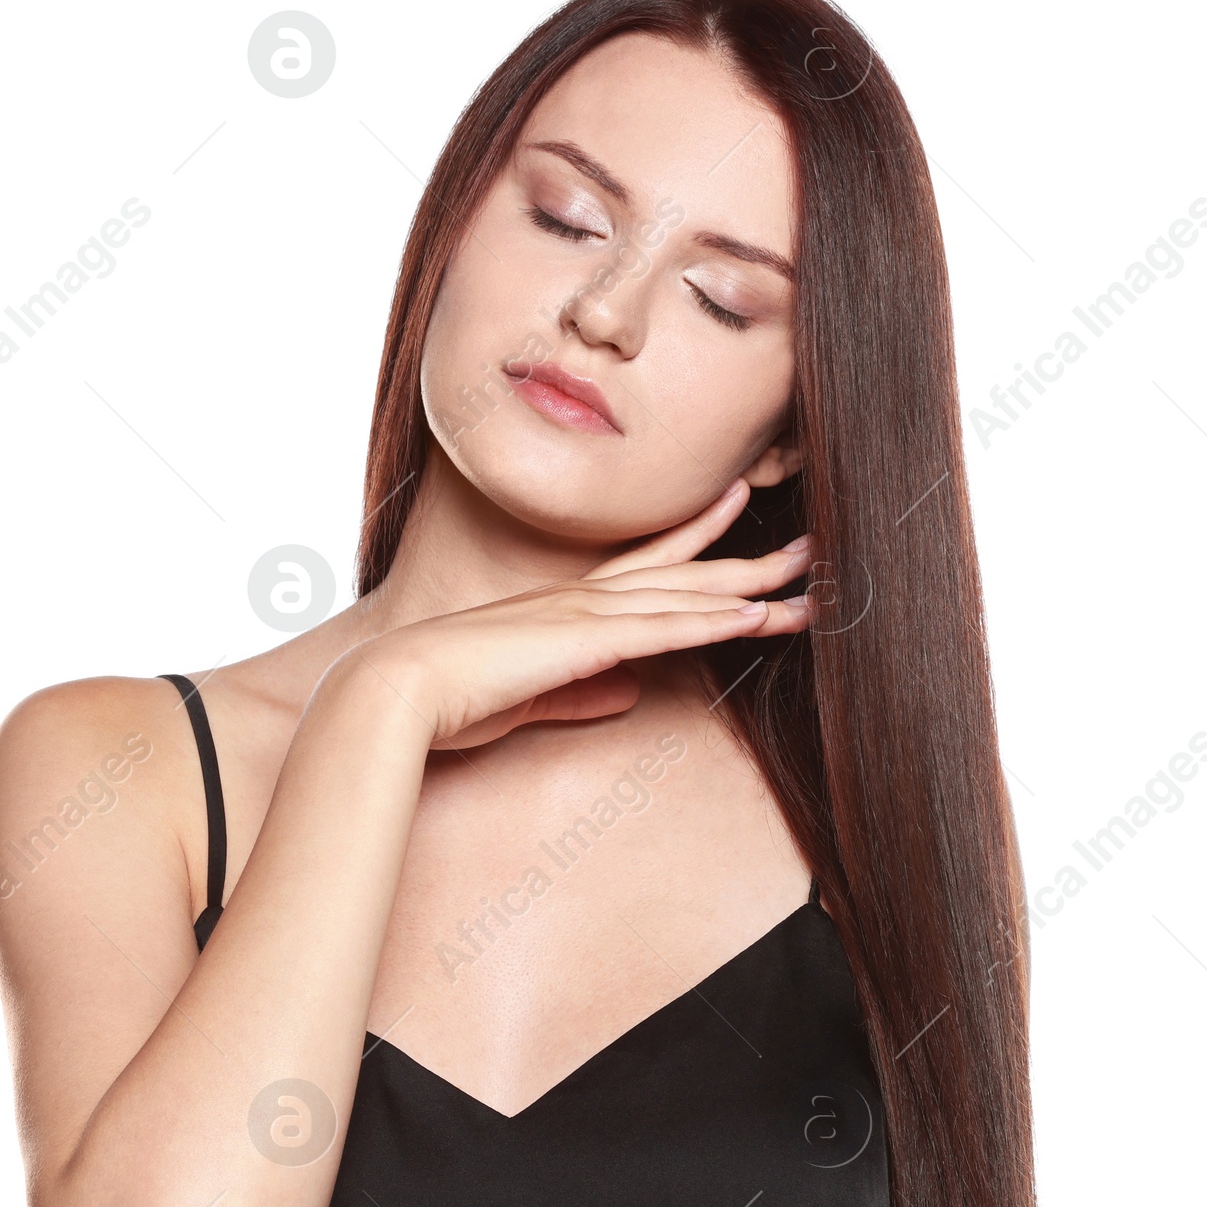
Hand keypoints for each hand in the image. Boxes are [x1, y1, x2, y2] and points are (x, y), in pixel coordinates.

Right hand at [359, 479, 811, 751]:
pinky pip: (663, 629)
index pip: (644, 564)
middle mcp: (582, 602)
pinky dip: (713, 621)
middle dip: (750, 560)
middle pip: (684, 574)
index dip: (696, 536)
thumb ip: (582, 693)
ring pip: (687, 596)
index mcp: (564, 610)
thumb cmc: (447, 700)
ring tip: (811, 581)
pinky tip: (759, 616)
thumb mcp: (532, 699)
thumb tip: (627, 693)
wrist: (395, 691)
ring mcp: (585, 617)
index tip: (737, 506)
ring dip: (754, 591)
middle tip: (811, 544)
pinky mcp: (583, 643)